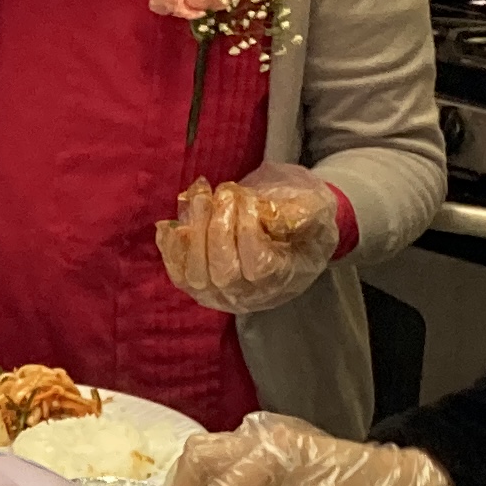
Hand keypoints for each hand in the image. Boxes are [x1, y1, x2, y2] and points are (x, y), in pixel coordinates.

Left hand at [155, 165, 341, 315]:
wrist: (292, 233)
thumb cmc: (305, 219)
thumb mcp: (315, 209)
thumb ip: (300, 213)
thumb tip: (268, 216)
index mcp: (283, 278)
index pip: (257, 266)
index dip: (247, 229)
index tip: (249, 198)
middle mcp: (250, 294)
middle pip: (222, 273)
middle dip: (217, 228)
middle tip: (223, 191)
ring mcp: (222, 293)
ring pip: (196, 276)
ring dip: (193, 232)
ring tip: (201, 196)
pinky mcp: (199, 284)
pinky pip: (178, 274)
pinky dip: (170, 249)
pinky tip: (171, 223)